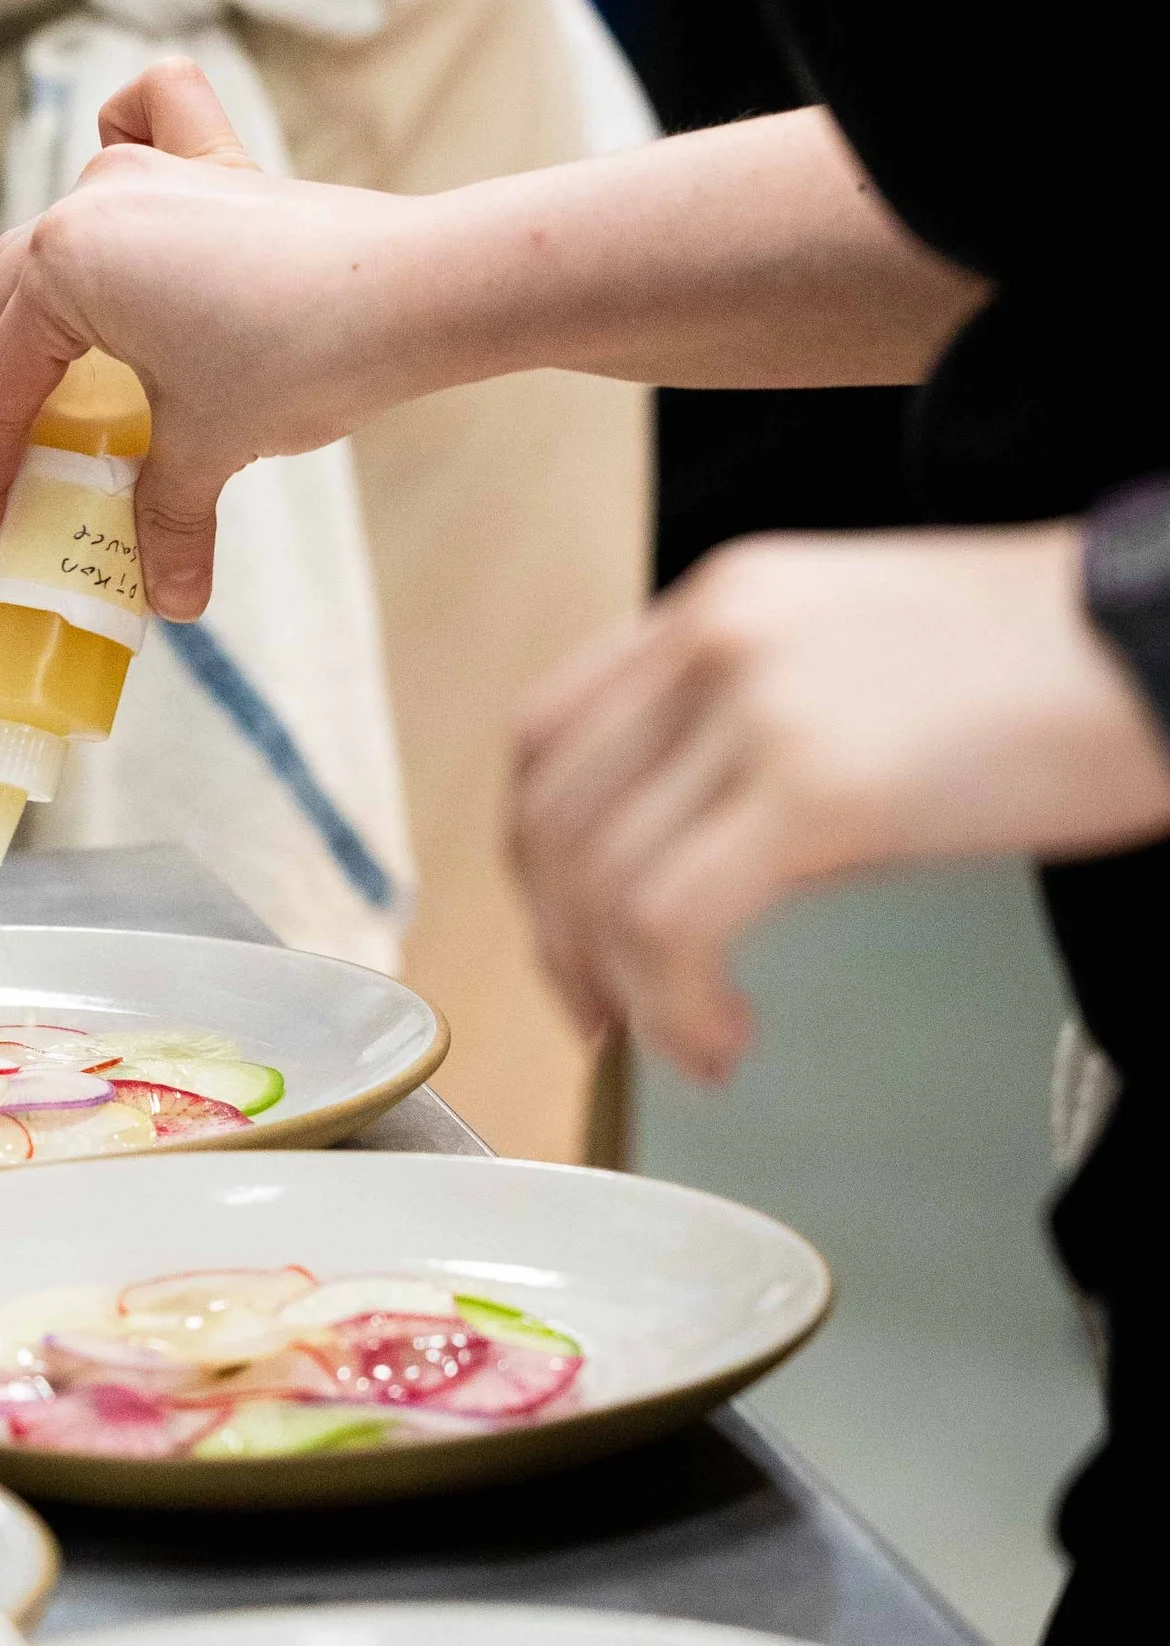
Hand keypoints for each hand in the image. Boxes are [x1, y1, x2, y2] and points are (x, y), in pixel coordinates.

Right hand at [0, 59, 450, 618]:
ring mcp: (148, 174)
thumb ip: (164, 522)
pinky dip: (120, 138)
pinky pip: (144, 122)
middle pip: (0, 317)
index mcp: (61, 267)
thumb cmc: (303, 357)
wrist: (420, 291)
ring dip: (35, 325)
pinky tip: (116, 177)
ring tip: (43, 398)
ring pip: (50, 245)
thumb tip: (167, 598)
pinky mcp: (212, 168)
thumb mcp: (208, 450)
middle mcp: (87, 204)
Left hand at [509, 522, 1169, 1080]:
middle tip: (603, 1019)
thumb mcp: (860, 671)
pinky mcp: (814, 785)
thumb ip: (753, 738)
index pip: (549, 734)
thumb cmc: (1052, 674)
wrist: (1169, 642)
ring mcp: (756, 705)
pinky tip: (723, 1036)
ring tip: (687, 1042)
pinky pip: (669, 921)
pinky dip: (672, 1005)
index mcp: (719, 603)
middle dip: (558, 942)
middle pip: (550, 814)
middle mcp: (713, 637)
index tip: (570, 939)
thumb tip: (699, 865)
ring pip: (598, 879)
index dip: (538, 859)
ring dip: (621, 991)